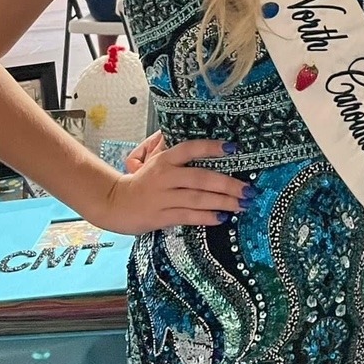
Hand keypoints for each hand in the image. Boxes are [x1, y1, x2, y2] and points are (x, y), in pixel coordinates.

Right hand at [98, 139, 249, 233]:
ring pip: (198, 199)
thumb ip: (176, 153)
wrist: (115, 203)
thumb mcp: (154, 160)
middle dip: (228, 184)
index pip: (190, 149)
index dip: (212, 147)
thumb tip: (204, 145)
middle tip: (248, 189)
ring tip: (242, 204)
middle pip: (201, 178)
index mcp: (165, 160)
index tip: (234, 148)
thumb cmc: (142, 181)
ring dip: (223, 202)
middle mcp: (165, 176)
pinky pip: (189, 216)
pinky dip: (207, 217)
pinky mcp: (161, 216)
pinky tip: (222, 218)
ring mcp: (163, 197)